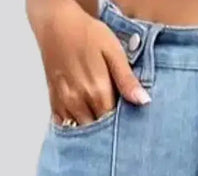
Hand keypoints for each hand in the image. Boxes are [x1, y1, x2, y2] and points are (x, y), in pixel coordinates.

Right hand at [30, 0, 150, 125]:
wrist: (55, 22)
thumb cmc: (87, 34)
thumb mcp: (113, 52)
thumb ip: (127, 80)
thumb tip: (143, 101)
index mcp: (97, 91)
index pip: (113, 123)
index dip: (123, 127)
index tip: (130, 125)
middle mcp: (79, 101)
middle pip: (97, 129)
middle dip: (107, 132)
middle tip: (117, 128)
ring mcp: (64, 102)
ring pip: (81, 129)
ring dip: (91, 131)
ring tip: (101, 125)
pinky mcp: (54, 100)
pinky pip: (64, 124)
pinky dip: (74, 126)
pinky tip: (84, 121)